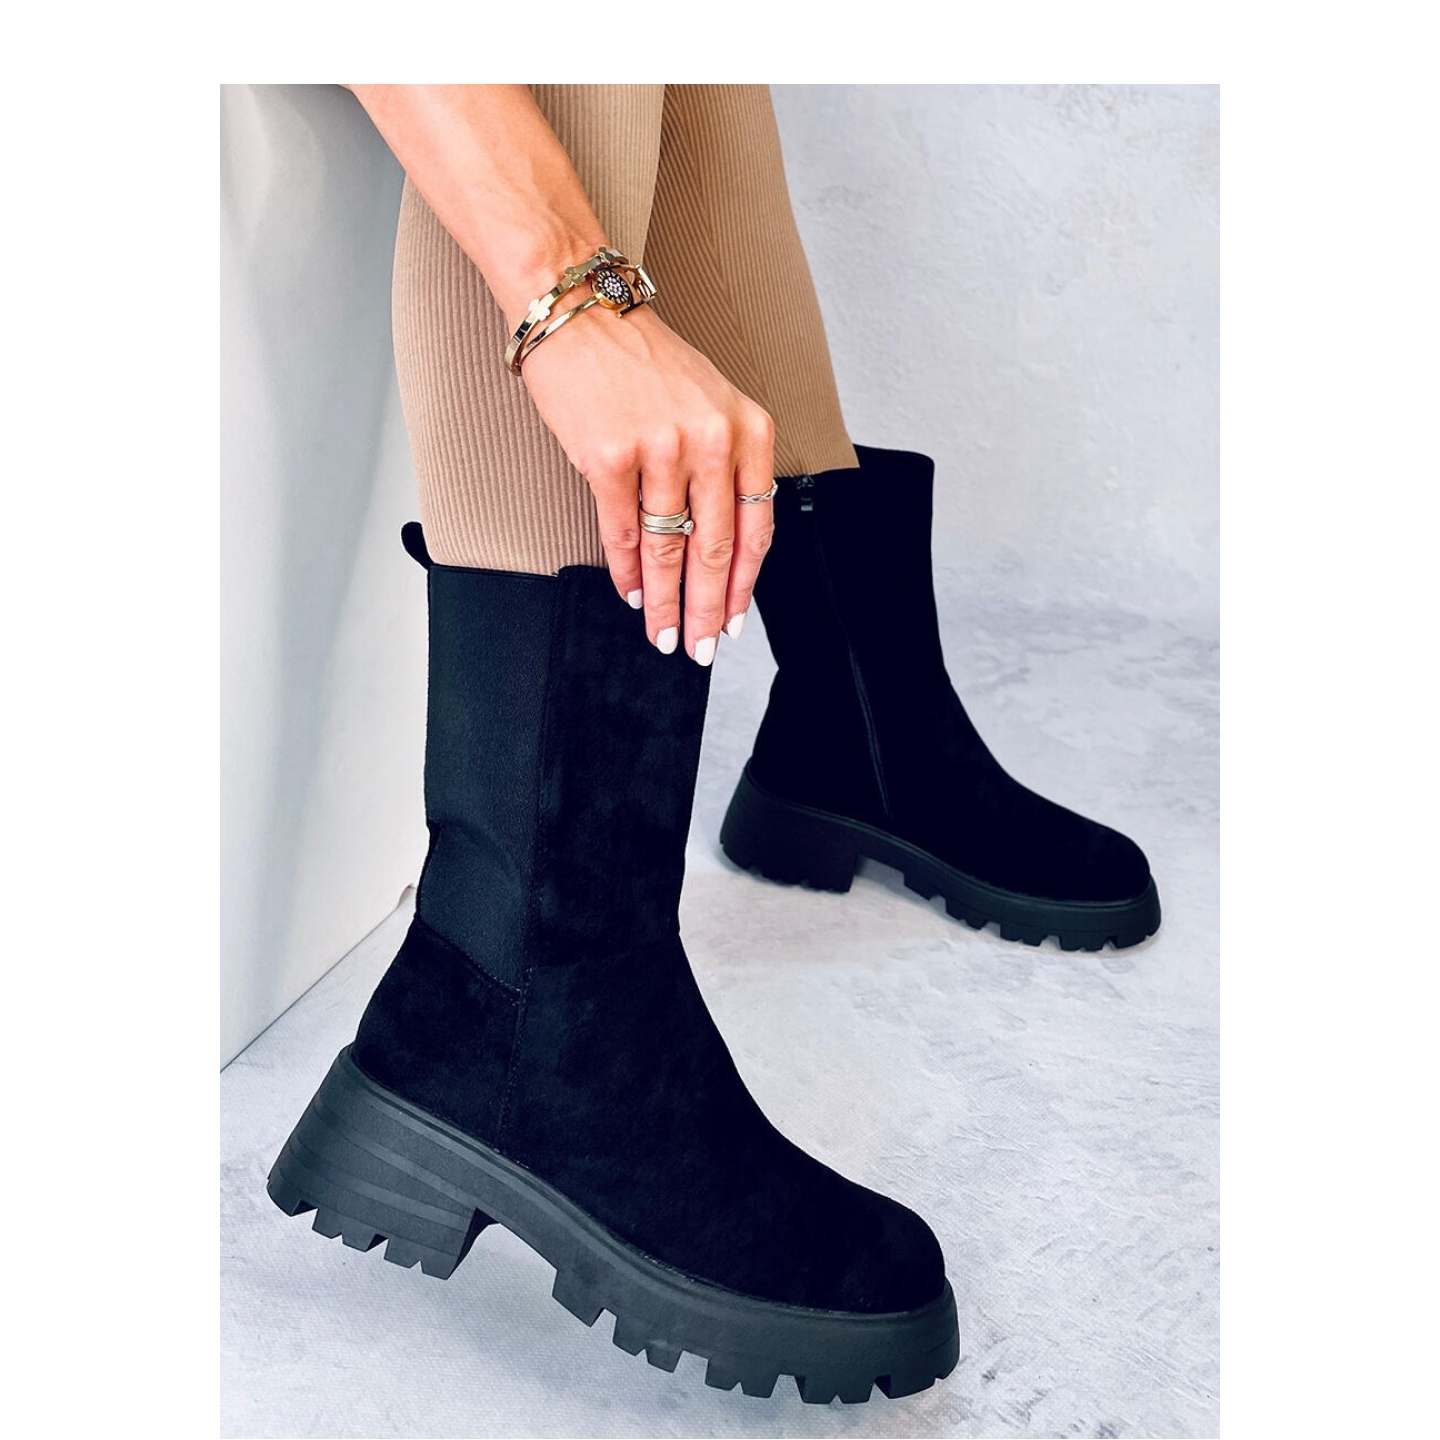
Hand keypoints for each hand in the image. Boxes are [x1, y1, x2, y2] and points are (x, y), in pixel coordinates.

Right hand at [519, 303, 774, 662]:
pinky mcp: (610, 457)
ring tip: (663, 634)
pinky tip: (630, 594)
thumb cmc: (641, 361)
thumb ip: (723, 468)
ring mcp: (661, 448)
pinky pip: (623, 533)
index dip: (744, 586)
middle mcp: (712, 439)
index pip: (755, 528)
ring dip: (665, 602)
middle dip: (708, 610)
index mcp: (747, 428)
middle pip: (715, 549)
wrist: (579, 311)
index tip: (735, 621)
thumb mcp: (708, 403)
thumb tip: (718, 548)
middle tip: (702, 646)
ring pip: (668, 550)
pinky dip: (627, 572)